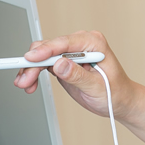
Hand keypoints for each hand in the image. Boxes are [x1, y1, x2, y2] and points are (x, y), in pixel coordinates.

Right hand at [13, 30, 134, 118]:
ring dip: (31, 69)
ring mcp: (72, 53)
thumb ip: (77, 75)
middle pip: (50, 48)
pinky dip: (35, 72)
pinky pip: (44, 63)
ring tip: (25, 84)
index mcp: (94, 43)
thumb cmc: (115, 92)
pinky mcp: (64, 62)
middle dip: (34, 63)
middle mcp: (81, 44)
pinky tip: (30, 83)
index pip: (65, 43)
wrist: (119, 101)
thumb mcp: (97, 87)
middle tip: (25, 80)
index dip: (45, 50)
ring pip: (44, 55)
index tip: (30, 58)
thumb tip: (59, 64)